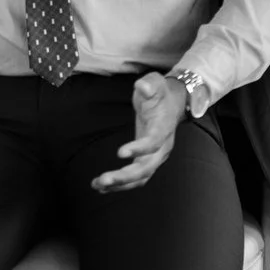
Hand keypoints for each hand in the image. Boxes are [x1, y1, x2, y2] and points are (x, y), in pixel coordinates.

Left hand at [93, 73, 185, 193]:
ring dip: (120, 184)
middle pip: (146, 168)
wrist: (172, 103)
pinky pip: (134, 177)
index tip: (119, 153)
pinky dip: (119, 184)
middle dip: (125, 176)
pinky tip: (101, 187)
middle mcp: (162, 147)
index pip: (153, 142)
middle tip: (103, 179)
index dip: (138, 149)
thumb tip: (143, 87)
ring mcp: (154, 156)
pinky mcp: (146, 160)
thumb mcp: (156, 82)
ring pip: (140, 177)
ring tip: (97, 185)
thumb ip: (150, 85)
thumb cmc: (161, 92)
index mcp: (163, 128)